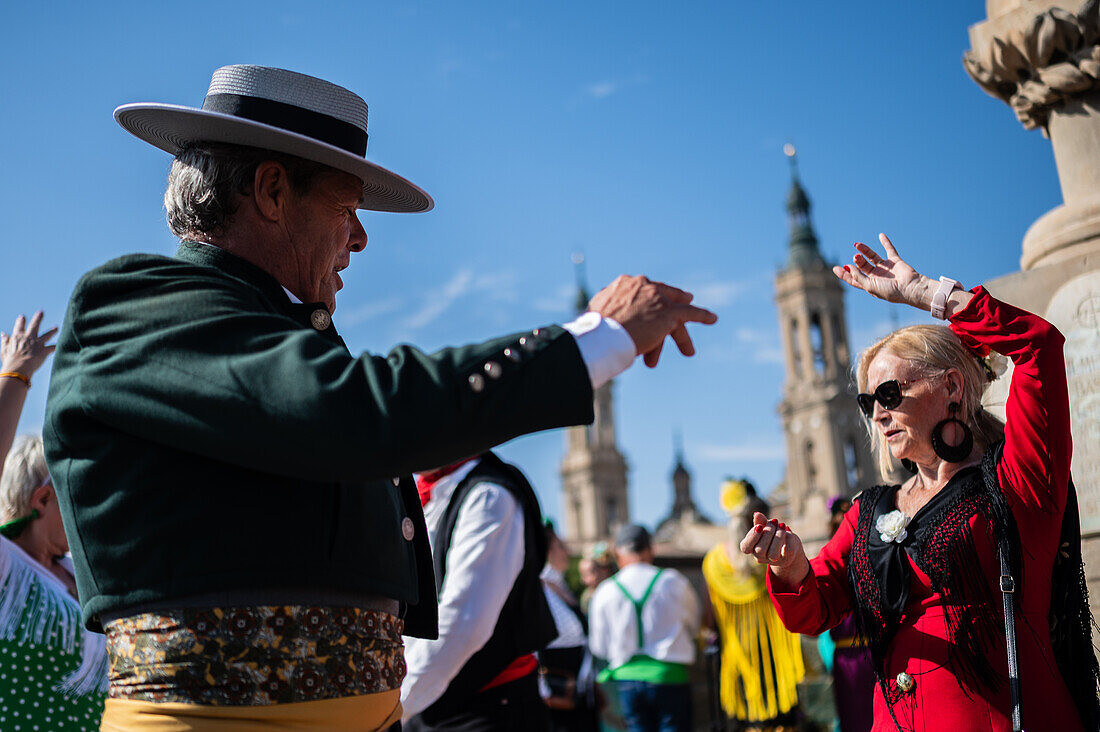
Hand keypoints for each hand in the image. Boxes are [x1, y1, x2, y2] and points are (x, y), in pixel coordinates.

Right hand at [1, 311, 56, 377]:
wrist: (18, 368)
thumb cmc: (9, 361)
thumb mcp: (4, 350)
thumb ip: (5, 341)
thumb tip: (3, 333)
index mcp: (17, 337)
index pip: (19, 326)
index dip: (20, 321)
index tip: (22, 316)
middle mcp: (29, 337)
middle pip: (34, 325)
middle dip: (38, 318)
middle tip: (41, 312)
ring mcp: (37, 343)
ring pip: (46, 335)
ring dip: (52, 331)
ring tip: (56, 328)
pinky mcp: (44, 350)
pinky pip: (53, 347)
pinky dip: (57, 346)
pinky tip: (61, 345)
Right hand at [588, 275, 717, 367]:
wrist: (603, 335)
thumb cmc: (594, 329)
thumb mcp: (595, 314)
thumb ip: (603, 310)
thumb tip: (594, 318)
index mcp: (623, 283)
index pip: (642, 290)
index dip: (650, 300)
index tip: (652, 307)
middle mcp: (642, 285)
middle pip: (659, 301)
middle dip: (666, 315)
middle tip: (671, 325)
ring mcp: (657, 298)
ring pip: (673, 312)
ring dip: (679, 334)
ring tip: (687, 351)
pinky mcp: (669, 313)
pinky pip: (691, 313)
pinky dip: (703, 316)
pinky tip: (712, 319)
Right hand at [739, 512, 808, 583]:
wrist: (788, 543)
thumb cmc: (772, 533)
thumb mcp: (765, 526)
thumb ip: (760, 521)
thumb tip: (756, 514)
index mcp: (751, 548)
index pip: (745, 548)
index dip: (752, 537)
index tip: (760, 526)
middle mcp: (760, 557)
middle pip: (759, 550)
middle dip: (768, 532)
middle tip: (775, 521)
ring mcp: (773, 560)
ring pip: (773, 554)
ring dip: (778, 536)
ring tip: (782, 525)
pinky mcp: (786, 560)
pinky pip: (788, 551)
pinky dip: (789, 538)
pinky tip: (788, 532)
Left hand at [832, 233, 931, 308]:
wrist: (910, 288)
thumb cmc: (890, 291)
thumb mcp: (870, 286)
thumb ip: (858, 277)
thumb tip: (849, 267)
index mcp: (870, 284)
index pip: (854, 278)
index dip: (844, 274)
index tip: (835, 268)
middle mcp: (877, 276)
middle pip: (862, 266)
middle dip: (856, 261)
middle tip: (855, 257)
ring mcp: (886, 269)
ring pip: (872, 257)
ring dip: (865, 251)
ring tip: (857, 245)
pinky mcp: (895, 261)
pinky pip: (890, 250)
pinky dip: (886, 242)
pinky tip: (881, 235)